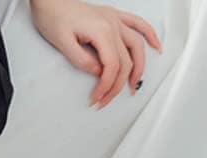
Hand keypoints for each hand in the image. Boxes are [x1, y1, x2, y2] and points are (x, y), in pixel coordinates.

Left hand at [30, 0, 162, 108]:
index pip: (111, 66)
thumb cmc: (54, 18)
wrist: (51, 1)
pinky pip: (138, 24)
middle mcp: (113, 24)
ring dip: (139, 67)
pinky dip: (150, 36)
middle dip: (117, 85)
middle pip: (125, 60)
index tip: (97, 98)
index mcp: (101, 31)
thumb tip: (98, 72)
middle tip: (106, 100)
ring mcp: (115, 20)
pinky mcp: (114, 17)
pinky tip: (156, 46)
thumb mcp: (62, 43)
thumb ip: (82, 60)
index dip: (106, 86)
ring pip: (136, 45)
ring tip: (134, 84)